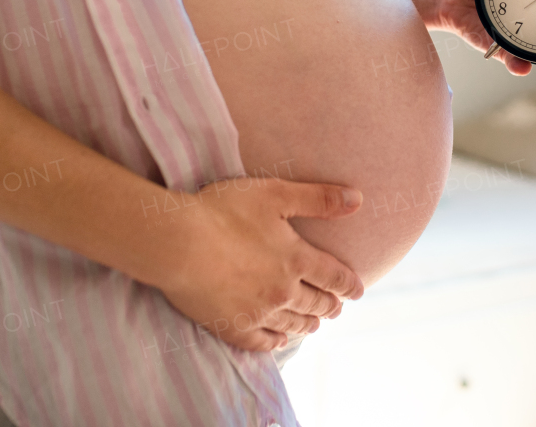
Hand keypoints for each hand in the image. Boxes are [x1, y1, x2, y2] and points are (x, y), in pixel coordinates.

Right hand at [156, 176, 365, 351]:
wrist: (178, 242)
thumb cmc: (224, 211)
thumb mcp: (275, 194)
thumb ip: (318, 199)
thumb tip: (358, 200)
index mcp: (297, 259)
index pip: (334, 277)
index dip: (349, 285)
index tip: (358, 291)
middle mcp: (283, 291)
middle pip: (316, 303)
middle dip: (330, 305)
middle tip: (337, 308)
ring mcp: (258, 312)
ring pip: (293, 323)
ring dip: (308, 323)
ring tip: (314, 324)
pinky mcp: (231, 326)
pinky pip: (261, 342)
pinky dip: (275, 341)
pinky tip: (279, 340)